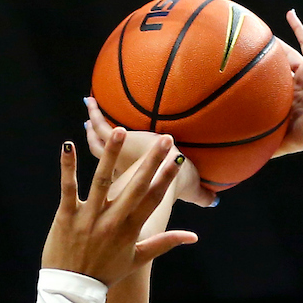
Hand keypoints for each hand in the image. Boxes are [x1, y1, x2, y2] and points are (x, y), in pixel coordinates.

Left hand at [41, 131, 197, 285]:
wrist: (74, 290)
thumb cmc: (106, 274)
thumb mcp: (138, 259)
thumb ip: (165, 243)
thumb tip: (193, 237)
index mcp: (130, 230)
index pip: (153, 200)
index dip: (166, 179)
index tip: (178, 159)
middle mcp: (112, 221)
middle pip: (135, 187)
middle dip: (151, 162)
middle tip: (164, 139)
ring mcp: (89, 217)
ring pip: (101, 181)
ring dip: (110, 155)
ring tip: (119, 130)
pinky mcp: (66, 216)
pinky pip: (67, 187)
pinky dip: (68, 167)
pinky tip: (67, 144)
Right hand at [84, 96, 213, 207]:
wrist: (173, 173)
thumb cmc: (184, 185)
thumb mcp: (192, 191)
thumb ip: (202, 197)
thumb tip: (216, 202)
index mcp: (133, 188)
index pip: (118, 177)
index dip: (111, 168)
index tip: (106, 164)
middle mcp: (121, 173)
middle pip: (103, 156)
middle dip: (95, 142)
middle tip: (87, 127)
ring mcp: (115, 157)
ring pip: (99, 140)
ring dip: (94, 123)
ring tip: (88, 107)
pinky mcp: (116, 143)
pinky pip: (102, 127)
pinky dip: (96, 114)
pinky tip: (89, 100)